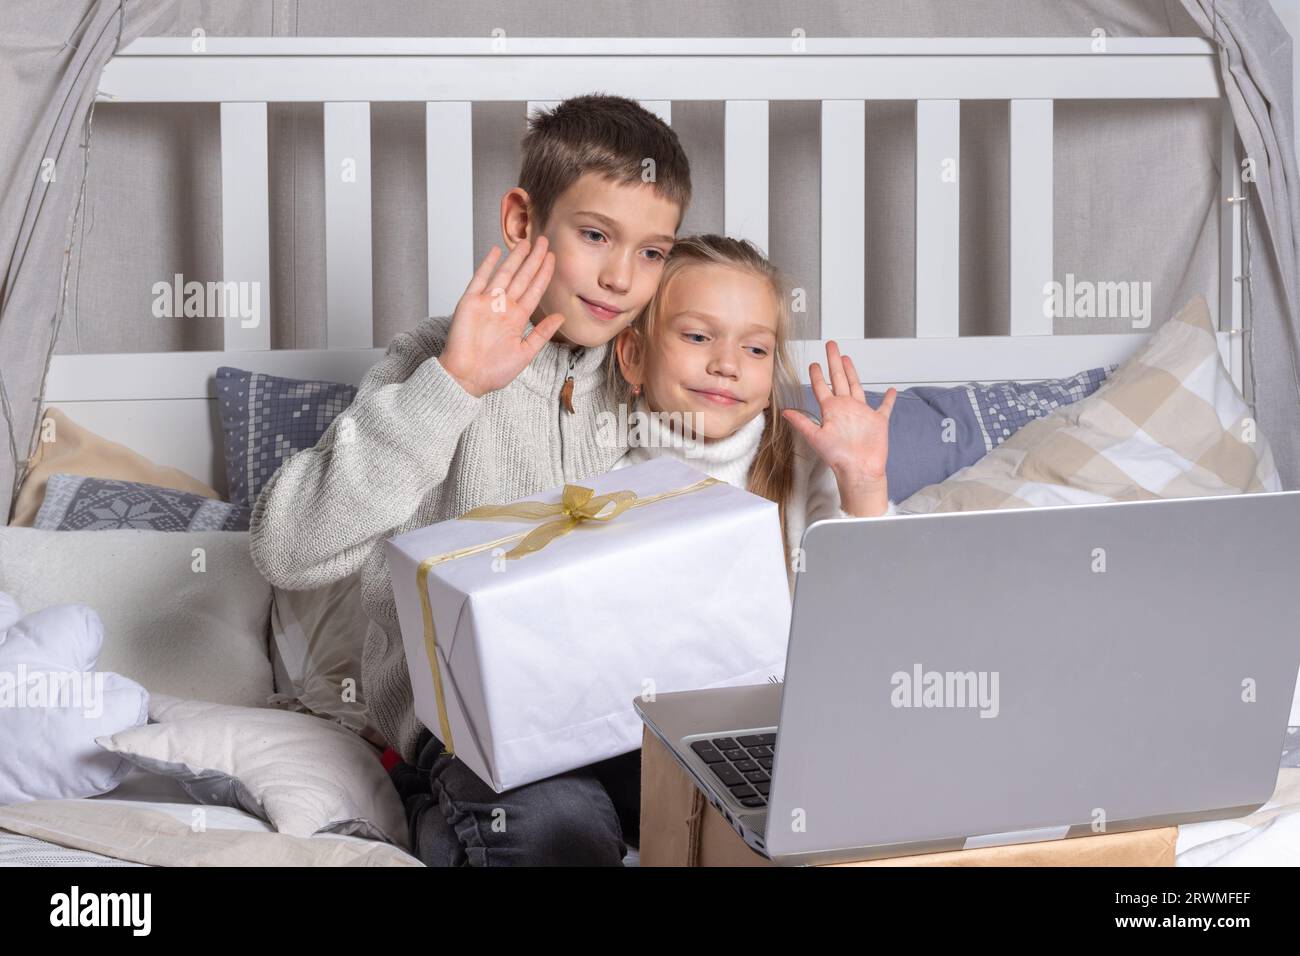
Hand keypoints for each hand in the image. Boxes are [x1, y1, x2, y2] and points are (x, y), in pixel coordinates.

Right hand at [439, 237, 563, 397]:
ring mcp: (486, 303)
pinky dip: (487, 265)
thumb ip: (542, 334)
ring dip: (515, 258)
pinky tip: (496, 252)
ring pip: (504, 274)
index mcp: (517, 319)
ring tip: (526, 242)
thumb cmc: (493, 372)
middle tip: (544, 241)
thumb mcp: (525, 353)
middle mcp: (503, 308)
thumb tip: (561, 317)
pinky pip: (479, 280)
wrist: (466, 378)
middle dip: (534, 259)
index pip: (534, 290)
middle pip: (522, 277)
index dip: (544, 274)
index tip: (553, 258)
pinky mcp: (469, 303)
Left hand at [782, 341, 895, 507]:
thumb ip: (801, 422)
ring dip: (852, 372)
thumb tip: (784, 412)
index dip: (817, 374)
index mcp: (831, 410)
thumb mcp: (815, 437)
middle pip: (839, 378)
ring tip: (848, 359)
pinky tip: (891, 391)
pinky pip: (885, 407)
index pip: (822, 387)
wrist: (859, 470)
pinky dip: (888, 399)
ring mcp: (862, 413)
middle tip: (831, 346)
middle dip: (834, 361)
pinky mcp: (878, 421)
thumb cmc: (838, 458)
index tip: (813, 363)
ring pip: (856, 386)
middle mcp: (845, 408)